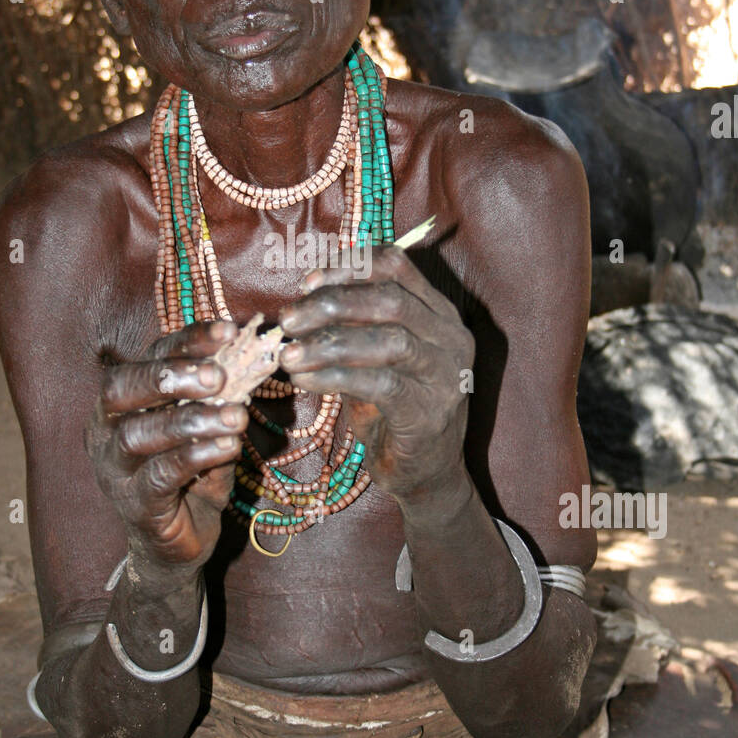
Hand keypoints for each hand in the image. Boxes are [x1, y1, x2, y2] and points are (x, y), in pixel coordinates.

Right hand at [84, 321, 247, 565]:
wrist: (176, 546)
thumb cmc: (191, 476)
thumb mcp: (208, 430)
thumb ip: (220, 399)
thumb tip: (253, 359)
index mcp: (124, 401)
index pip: (148, 357)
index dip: (187, 341)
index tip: (228, 331)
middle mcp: (107, 429)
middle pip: (121, 389)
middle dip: (172, 375)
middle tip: (219, 375)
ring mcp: (115, 469)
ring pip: (138, 434)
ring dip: (191, 420)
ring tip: (236, 416)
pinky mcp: (134, 505)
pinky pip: (159, 475)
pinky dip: (195, 456)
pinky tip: (227, 446)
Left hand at [278, 246, 473, 505]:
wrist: (424, 472)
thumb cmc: (391, 407)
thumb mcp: (372, 356)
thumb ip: (351, 324)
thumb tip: (301, 300)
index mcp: (438, 311)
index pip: (396, 265)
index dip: (349, 266)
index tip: (307, 282)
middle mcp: (450, 337)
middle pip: (390, 299)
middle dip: (331, 303)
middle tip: (288, 319)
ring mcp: (445, 375)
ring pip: (387, 340)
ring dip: (328, 343)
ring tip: (287, 354)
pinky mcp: (430, 412)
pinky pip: (380, 384)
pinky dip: (334, 378)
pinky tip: (303, 381)